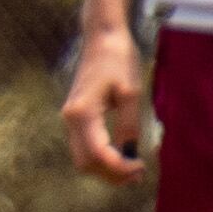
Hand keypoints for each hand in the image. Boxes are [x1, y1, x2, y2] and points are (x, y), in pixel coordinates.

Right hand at [63, 24, 150, 183]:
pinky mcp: (77, 116)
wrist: (102, 37)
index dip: (119, 167)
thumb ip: (129, 124)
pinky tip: (121, 155)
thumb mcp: (131, 92)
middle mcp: (71, 118)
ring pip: (82, 158)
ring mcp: (71, 118)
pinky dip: (101, 157)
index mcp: (83, 113)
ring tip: (132, 167)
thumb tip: (130, 152)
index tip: (141, 167)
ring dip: (105, 168)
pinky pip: (85, 147)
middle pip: (85, 163)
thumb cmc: (118, 59)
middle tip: (138, 173)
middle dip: (111, 174)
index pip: (98, 154)